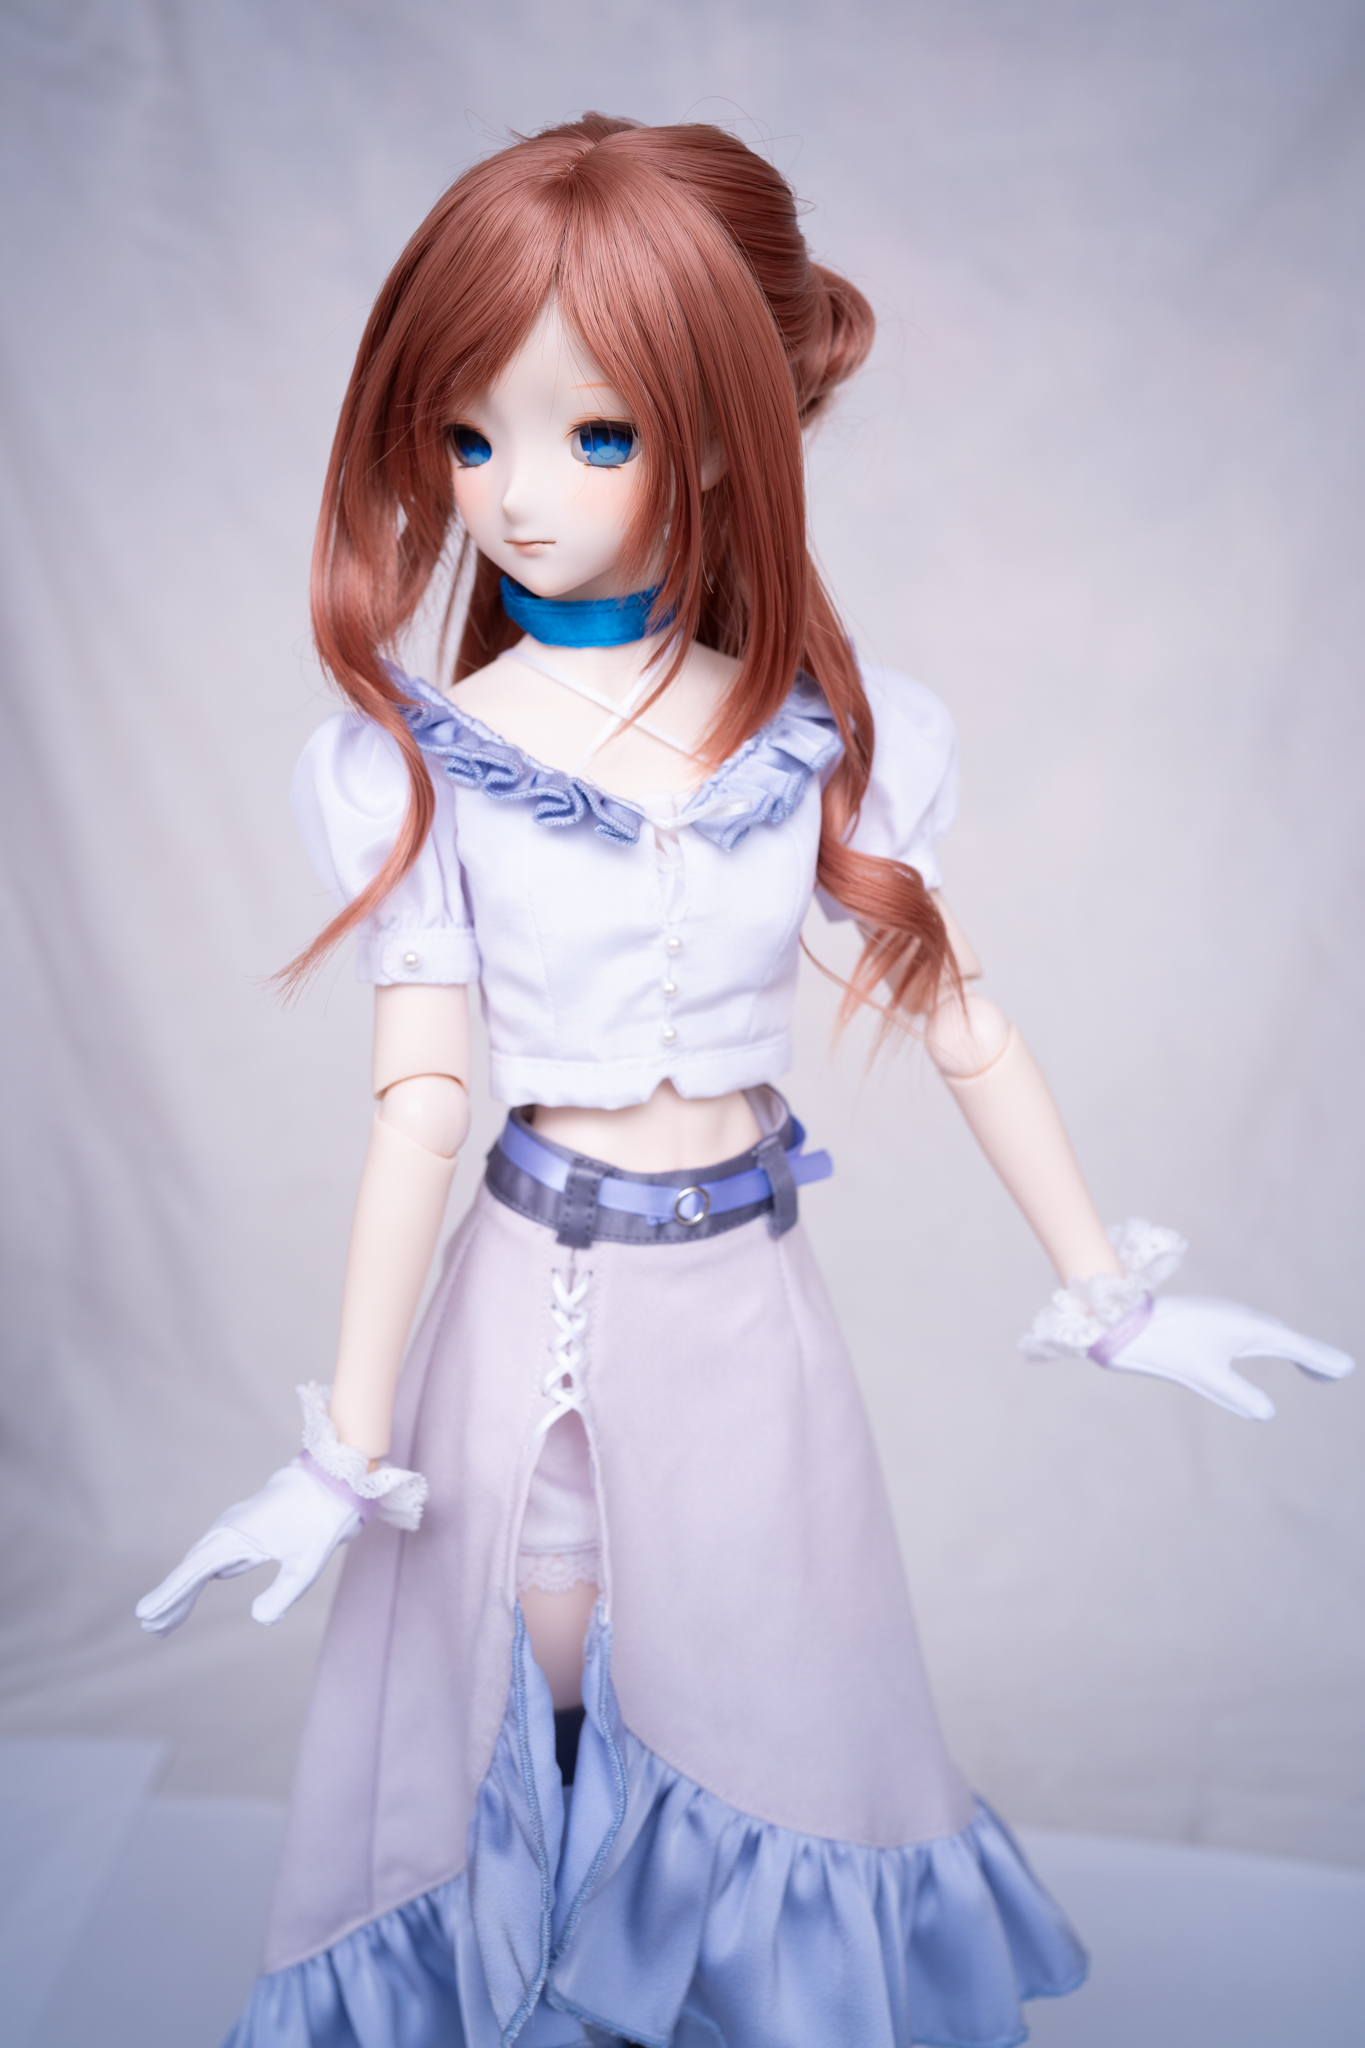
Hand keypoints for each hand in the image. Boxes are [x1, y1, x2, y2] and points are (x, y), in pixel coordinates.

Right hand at [135, 1459, 361, 1634]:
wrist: (334, 1478)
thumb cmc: (321, 1519)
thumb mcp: (308, 1562)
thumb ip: (284, 1593)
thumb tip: (260, 1619)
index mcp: (234, 1537)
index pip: (193, 1572)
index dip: (169, 1595)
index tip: (145, 1615)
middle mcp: (227, 1530)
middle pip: (190, 1570)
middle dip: (171, 1599)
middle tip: (153, 1629)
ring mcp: (234, 1527)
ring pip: (200, 1564)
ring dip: (183, 1591)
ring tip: (166, 1623)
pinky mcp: (244, 1529)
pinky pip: (214, 1557)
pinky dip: (200, 1577)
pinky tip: (193, 1591)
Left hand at [1102, 1296, 1354, 1420]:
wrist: (1122, 1321)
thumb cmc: (1163, 1346)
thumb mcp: (1202, 1375)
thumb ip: (1236, 1394)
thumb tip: (1267, 1412)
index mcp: (1247, 1328)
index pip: (1295, 1346)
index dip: (1321, 1359)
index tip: (1345, 1369)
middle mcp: (1241, 1317)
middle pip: (1287, 1337)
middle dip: (1313, 1355)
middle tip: (1335, 1374)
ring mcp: (1225, 1316)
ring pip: (1269, 1331)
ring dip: (1292, 1347)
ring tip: (1311, 1367)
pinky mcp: (1209, 1319)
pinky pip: (1252, 1329)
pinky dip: (1270, 1340)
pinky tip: (1261, 1347)